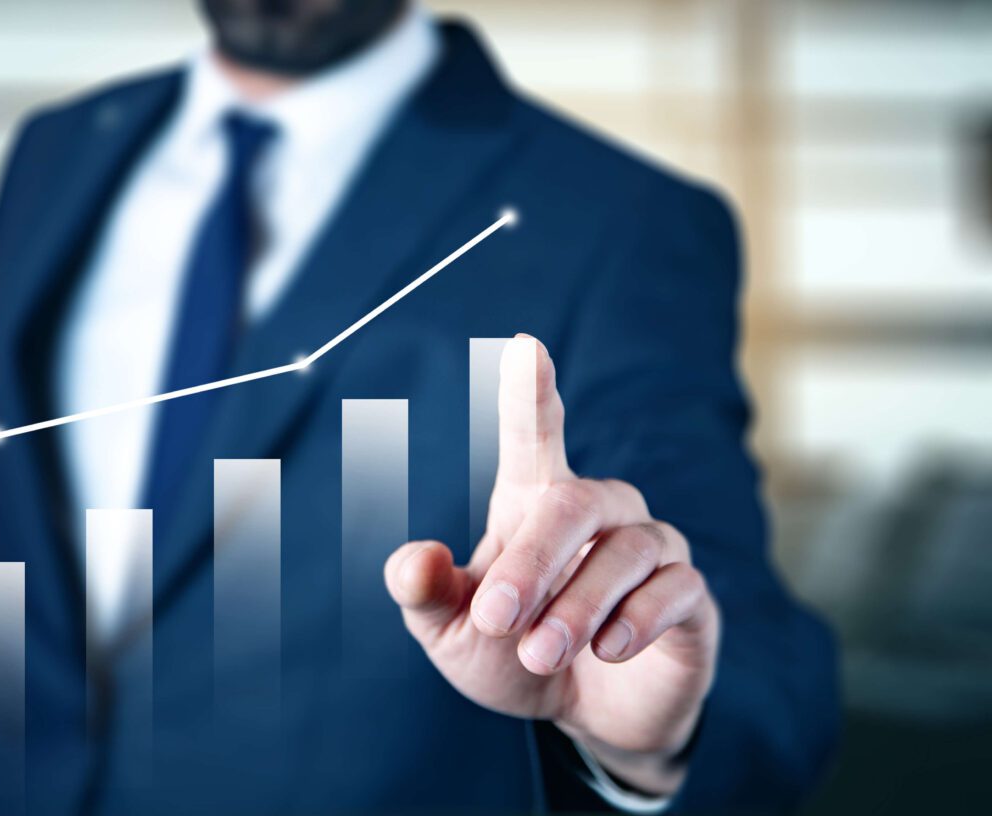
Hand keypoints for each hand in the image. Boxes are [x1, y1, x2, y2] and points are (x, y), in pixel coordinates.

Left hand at [383, 335, 718, 795]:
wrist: (583, 719)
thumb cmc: (511, 655)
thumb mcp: (452, 633)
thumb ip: (426, 594)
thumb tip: (412, 558)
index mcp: (532, 504)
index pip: (535, 436)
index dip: (529, 393)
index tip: (524, 346)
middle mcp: (599, 512)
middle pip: (570, 503)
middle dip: (530, 564)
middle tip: (497, 620)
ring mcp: (650, 550)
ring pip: (623, 551)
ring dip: (576, 607)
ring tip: (540, 653)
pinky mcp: (692, 597)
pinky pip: (676, 588)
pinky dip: (635, 620)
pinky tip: (606, 650)